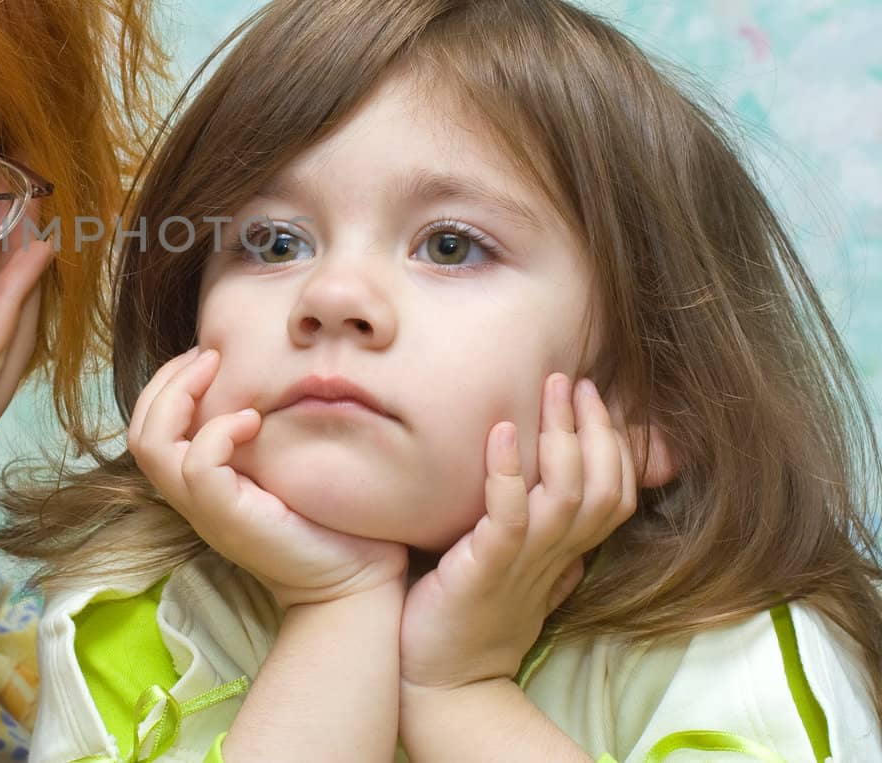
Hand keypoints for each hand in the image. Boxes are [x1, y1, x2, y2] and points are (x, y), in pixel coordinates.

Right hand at [128, 349, 406, 608]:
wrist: (353, 584)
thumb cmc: (329, 522)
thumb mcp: (281, 467)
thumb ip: (261, 434)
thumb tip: (267, 379)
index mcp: (197, 485)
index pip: (148, 428)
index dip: (167, 385)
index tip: (208, 356)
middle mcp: (190, 497)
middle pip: (140, 431)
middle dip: (167, 380)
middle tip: (208, 354)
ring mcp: (204, 510)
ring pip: (152, 443)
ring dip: (180, 394)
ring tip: (218, 370)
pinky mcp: (227, 517)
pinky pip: (197, 464)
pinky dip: (218, 431)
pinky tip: (253, 420)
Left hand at [399, 374, 635, 692]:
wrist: (441, 678)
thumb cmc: (471, 615)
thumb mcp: (518, 570)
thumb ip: (544, 540)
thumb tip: (561, 504)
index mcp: (564, 551)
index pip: (616, 492)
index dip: (615, 445)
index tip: (596, 397)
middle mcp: (554, 554)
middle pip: (603, 485)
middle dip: (595, 428)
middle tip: (576, 380)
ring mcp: (523, 561)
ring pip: (567, 494)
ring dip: (561, 436)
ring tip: (551, 388)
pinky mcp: (485, 568)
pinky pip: (508, 514)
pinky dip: (509, 471)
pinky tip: (502, 432)